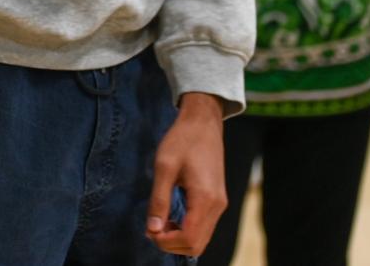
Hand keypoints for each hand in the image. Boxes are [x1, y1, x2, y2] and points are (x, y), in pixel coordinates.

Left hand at [146, 93, 226, 256]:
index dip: (166, 242)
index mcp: (205, 198)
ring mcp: (220, 204)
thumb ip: (159, 200)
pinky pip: (204, 227)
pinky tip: (171, 218)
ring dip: (179, 239)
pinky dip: (187, 230)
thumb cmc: (182, 140)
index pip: (189, 238)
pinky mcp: (218, 201)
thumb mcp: (164, 167)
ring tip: (159, 224)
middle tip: (152, 229)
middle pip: (197, 245)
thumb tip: (152, 229)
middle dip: (172, 244)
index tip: (149, 231)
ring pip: (201, 239)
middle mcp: (217, 206)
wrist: (203, 123)